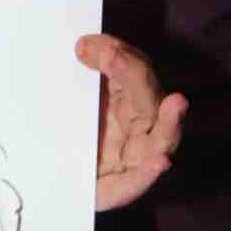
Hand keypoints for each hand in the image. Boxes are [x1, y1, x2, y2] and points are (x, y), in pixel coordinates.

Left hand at [77, 33, 188, 210]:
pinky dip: (150, 172)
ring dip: (170, 120)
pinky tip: (160, 162)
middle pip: (145, 95)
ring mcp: (138, 156)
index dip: (116, 55)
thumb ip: (80, 76)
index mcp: (128, 98)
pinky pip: (139, 180)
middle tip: (110, 54)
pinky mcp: (124, 186)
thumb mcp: (70, 102)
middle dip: (131, 73)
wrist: (53, 179)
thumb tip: (83, 47)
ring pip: (162, 137)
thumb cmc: (70, 134)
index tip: (87, 44)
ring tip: (177, 102)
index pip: (133, 69)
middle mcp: (140, 123)